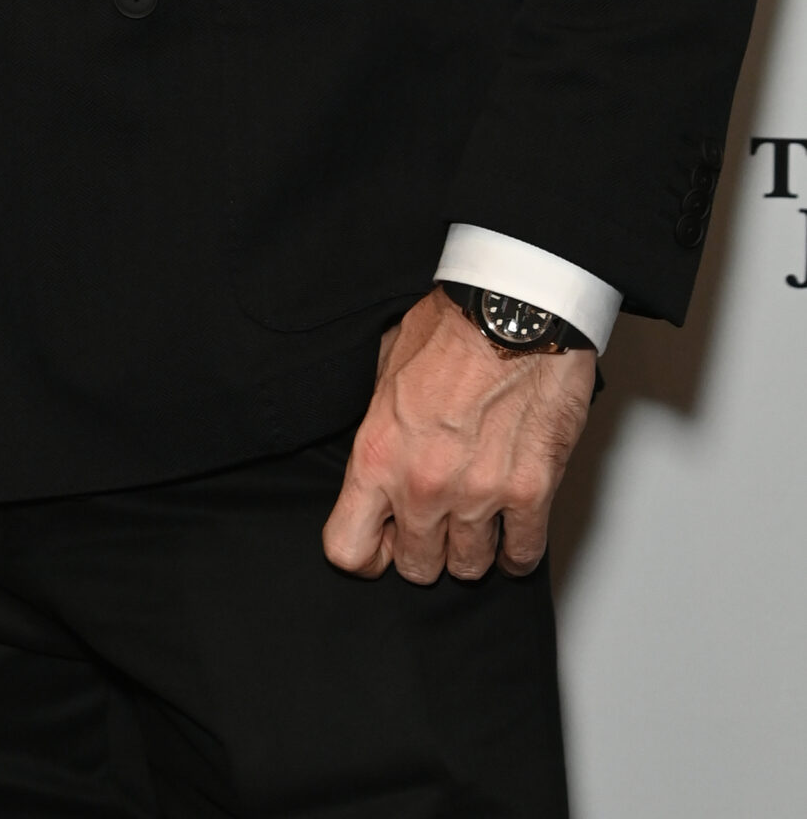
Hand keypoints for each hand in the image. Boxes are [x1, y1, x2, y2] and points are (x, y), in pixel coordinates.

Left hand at [322, 288, 595, 583]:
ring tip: (474, 518)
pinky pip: (522, 556)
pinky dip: (517, 551)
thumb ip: (380, 427)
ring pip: (469, 568)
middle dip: (423, 549)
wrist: (513, 312)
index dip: (365, 552)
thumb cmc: (451, 328)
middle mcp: (423, 485)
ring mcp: (479, 495)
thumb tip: (383, 453)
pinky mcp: (531, 494)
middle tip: (434, 522)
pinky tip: (512, 529)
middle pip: (415, 567)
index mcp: (378, 454)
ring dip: (471, 548)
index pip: (349, 549)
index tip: (381, 540)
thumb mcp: (385, 369)